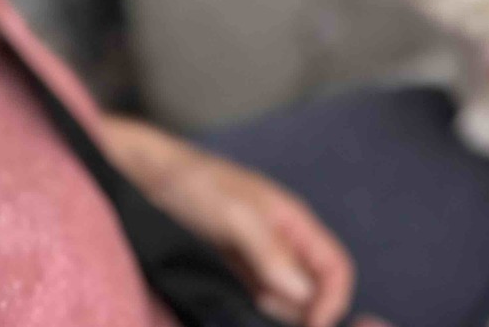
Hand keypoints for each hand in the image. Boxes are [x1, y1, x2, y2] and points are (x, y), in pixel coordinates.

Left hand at [101, 116, 369, 326]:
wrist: (153, 176)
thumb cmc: (197, 185)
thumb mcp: (236, 215)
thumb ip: (271, 251)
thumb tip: (304, 294)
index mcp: (294, 221)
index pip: (336, 267)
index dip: (332, 301)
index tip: (310, 326)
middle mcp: (285, 240)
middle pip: (316, 287)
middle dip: (302, 310)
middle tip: (265, 311)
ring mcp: (262, 255)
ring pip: (289, 296)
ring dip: (279, 311)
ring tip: (248, 302)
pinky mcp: (240, 266)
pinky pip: (264, 295)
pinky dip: (260, 307)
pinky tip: (240, 303)